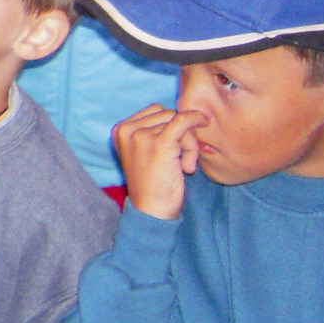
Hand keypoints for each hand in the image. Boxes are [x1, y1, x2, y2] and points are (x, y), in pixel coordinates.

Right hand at [111, 104, 207, 219]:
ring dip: (188, 141)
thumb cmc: (153, 183)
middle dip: (180, 133)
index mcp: (120, 130)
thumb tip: (182, 112)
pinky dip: (195, 119)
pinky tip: (204, 122)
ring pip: (177, 120)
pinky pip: (183, 121)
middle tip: (182, 160)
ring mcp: (141, 136)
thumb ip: (151, 131)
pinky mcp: (159, 144)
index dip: (170, 126)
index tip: (174, 149)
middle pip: (166, 114)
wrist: (151, 210)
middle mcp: (126, 130)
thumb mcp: (143, 152)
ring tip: (184, 165)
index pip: (154, 112)